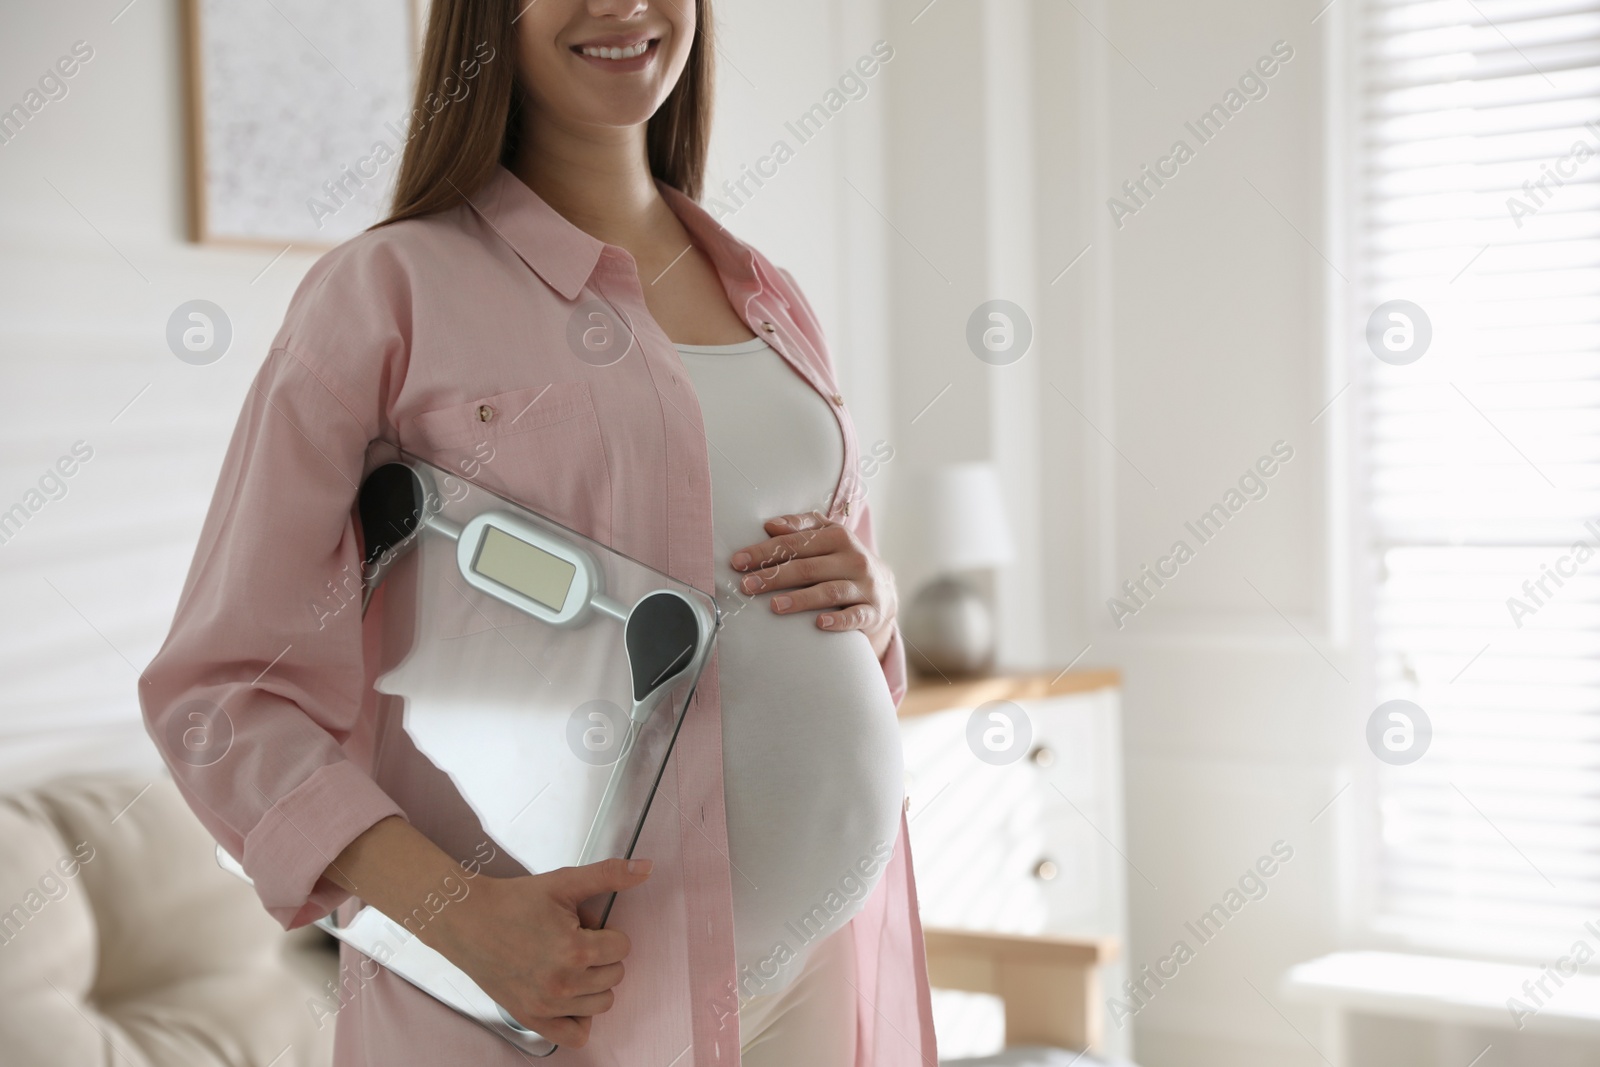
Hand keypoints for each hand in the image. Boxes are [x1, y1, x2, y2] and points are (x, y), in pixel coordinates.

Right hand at [424, 858, 651, 1046]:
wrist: (467, 921)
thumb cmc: (514, 901)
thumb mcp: (564, 882)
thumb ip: (609, 875)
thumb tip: (647, 868)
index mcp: (574, 949)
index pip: (623, 947)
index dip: (608, 932)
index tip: (586, 926)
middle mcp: (563, 983)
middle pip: (615, 975)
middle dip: (603, 956)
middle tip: (575, 941)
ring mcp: (547, 1006)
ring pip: (602, 1004)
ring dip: (594, 983)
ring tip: (570, 964)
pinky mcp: (531, 1018)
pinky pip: (575, 1036)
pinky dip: (580, 1020)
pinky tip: (570, 996)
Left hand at [730, 511, 898, 658]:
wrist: (885, 591)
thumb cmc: (844, 561)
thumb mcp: (828, 537)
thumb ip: (801, 527)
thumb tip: (770, 524)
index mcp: (838, 536)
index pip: (795, 543)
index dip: (765, 552)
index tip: (738, 562)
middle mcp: (853, 559)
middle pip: (808, 567)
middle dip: (774, 576)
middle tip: (746, 586)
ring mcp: (864, 586)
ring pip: (830, 591)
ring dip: (801, 599)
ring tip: (774, 606)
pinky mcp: (873, 611)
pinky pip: (855, 616)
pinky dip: (838, 620)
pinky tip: (819, 624)